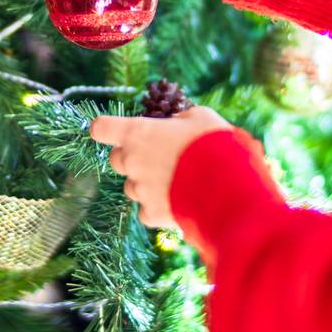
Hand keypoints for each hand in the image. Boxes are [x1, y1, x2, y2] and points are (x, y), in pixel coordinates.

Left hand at [90, 107, 230, 226]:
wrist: (230, 187)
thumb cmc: (215, 144)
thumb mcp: (200, 117)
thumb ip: (180, 119)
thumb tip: (176, 123)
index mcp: (138, 133)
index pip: (101, 128)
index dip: (106, 129)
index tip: (113, 130)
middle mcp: (132, 161)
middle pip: (115, 160)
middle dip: (131, 158)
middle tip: (158, 157)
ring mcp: (140, 189)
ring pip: (131, 187)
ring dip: (146, 184)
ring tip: (176, 182)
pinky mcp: (152, 214)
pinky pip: (146, 211)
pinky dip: (158, 208)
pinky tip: (178, 202)